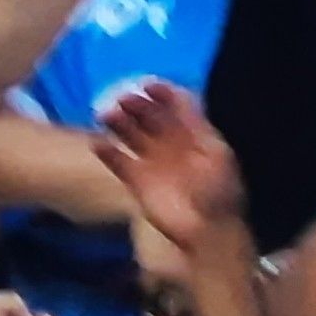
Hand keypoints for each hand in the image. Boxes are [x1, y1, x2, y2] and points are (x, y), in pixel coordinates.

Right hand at [97, 83, 245, 254]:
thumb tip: (182, 93)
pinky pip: (119, 162)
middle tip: (122, 98)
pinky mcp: (137, 182)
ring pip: (131, 135)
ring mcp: (152, 162)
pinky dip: (107, 152)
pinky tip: (97, 142)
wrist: (208, 231)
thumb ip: (196, 123)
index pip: (175, 106)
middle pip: (150, 117)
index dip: (162, 93)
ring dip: (119, 123)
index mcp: (193, 135)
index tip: (146, 84)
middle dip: (137, 105)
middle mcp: (171, 144)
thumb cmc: (217, 190)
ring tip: (105, 114)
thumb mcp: (215, 152)